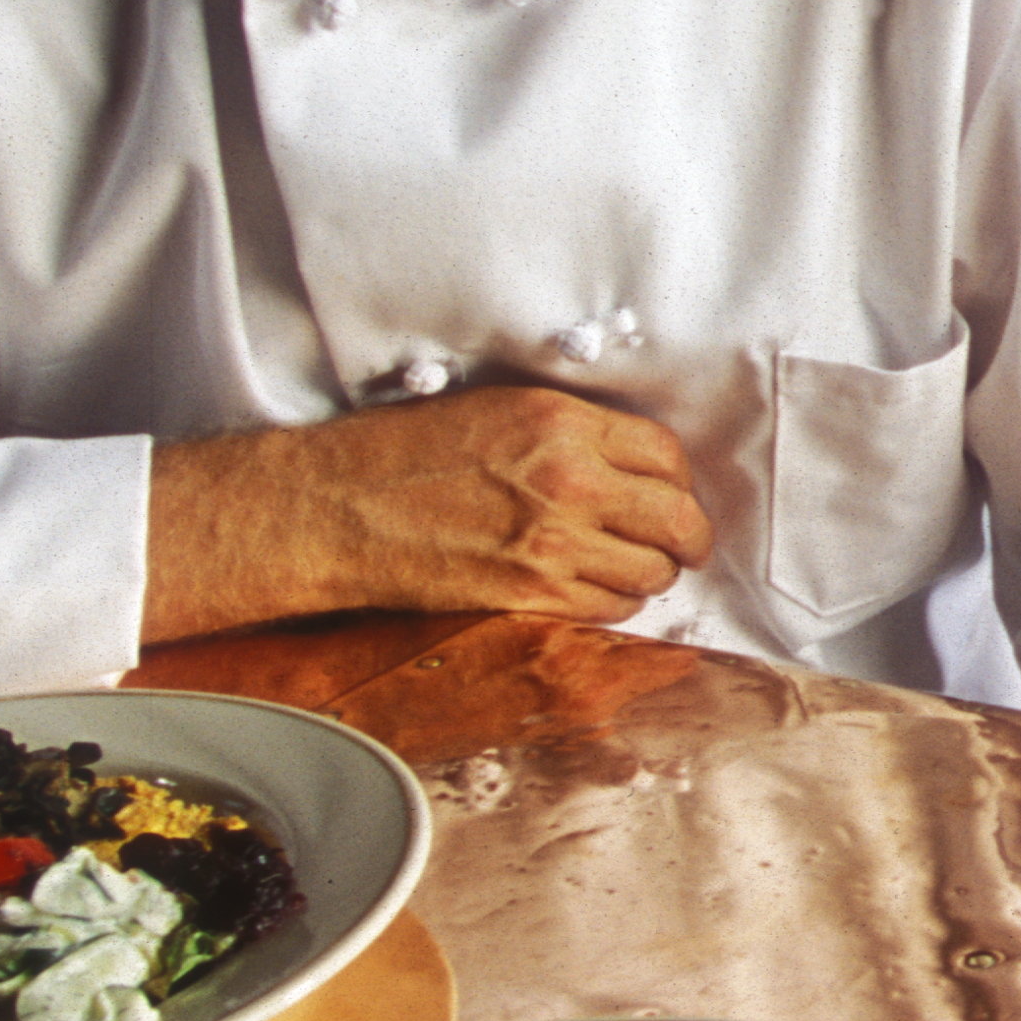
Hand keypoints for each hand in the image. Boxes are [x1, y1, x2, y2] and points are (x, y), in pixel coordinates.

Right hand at [141, 387, 714, 642]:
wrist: (335, 507)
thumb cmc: (400, 454)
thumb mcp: (496, 410)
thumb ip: (570, 433)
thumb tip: (627, 465)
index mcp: (561, 424)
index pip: (667, 456)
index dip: (678, 480)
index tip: (670, 493)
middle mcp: (569, 482)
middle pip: (677, 519)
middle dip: (685, 535)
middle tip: (679, 543)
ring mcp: (553, 544)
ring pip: (650, 573)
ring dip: (647, 574)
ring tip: (625, 567)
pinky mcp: (531, 595)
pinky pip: (609, 610)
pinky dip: (612, 605)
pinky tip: (589, 590)